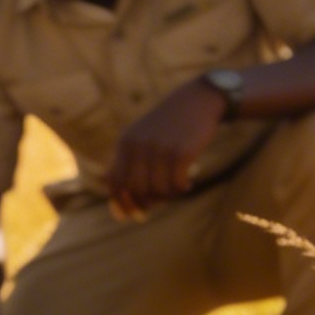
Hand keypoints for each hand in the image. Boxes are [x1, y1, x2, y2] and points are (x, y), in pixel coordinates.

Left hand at [105, 79, 228, 214]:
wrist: (199, 99)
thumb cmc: (171, 126)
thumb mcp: (144, 139)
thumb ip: (131, 167)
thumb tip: (121, 210)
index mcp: (126, 142)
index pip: (115, 182)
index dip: (122, 202)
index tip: (133, 215)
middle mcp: (138, 145)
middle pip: (136, 189)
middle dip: (148, 201)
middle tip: (163, 199)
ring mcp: (159, 148)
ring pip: (157, 190)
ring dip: (168, 195)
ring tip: (177, 187)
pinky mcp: (181, 152)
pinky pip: (176, 185)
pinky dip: (181, 189)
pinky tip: (188, 183)